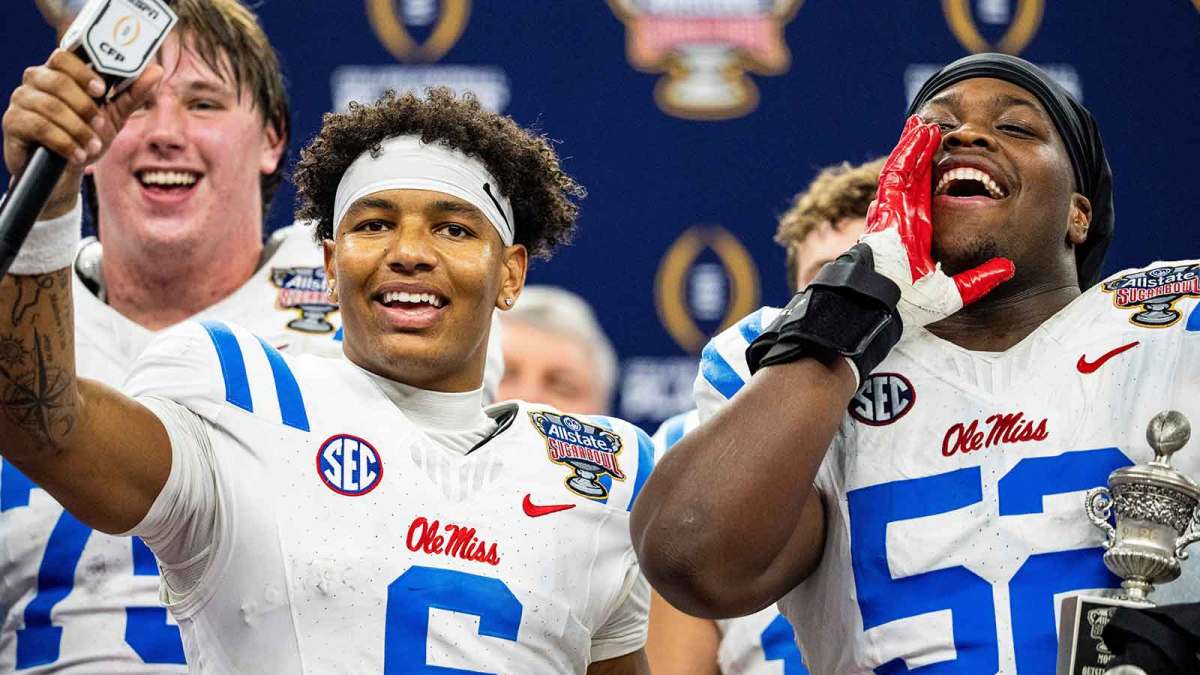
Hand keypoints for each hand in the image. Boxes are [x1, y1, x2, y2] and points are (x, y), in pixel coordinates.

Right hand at [3, 49, 161, 217]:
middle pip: (58, 80)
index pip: (64, 57)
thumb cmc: (86, 137)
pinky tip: (77, 155)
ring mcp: (21, 101)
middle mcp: (36, 81)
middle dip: (85, 106)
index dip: (83, 71)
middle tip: (100, 124)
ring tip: (92, 146)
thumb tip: (156, 71)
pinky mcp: (13, 123)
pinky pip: (39, 126)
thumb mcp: (114, 116)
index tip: (101, 89)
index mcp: (59, 73)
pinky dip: (64, 142)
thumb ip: (132, 93)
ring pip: (50, 106)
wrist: (66, 172)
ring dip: (77, 129)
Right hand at [859, 115, 1014, 328]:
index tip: (949, 166)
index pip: (928, 200)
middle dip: (923, 156)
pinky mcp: (887, 206)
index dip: (937, 181)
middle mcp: (904, 219)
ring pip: (906, 170)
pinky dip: (908, 150)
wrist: (883, 305)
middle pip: (916, 179)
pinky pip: (897, 172)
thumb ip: (980, 279)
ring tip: (927, 124)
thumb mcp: (954, 292)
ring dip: (915, 145)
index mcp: (918, 235)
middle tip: (934, 134)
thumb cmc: (908, 303)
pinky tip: (918, 131)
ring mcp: (893, 211)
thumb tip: (1008, 269)